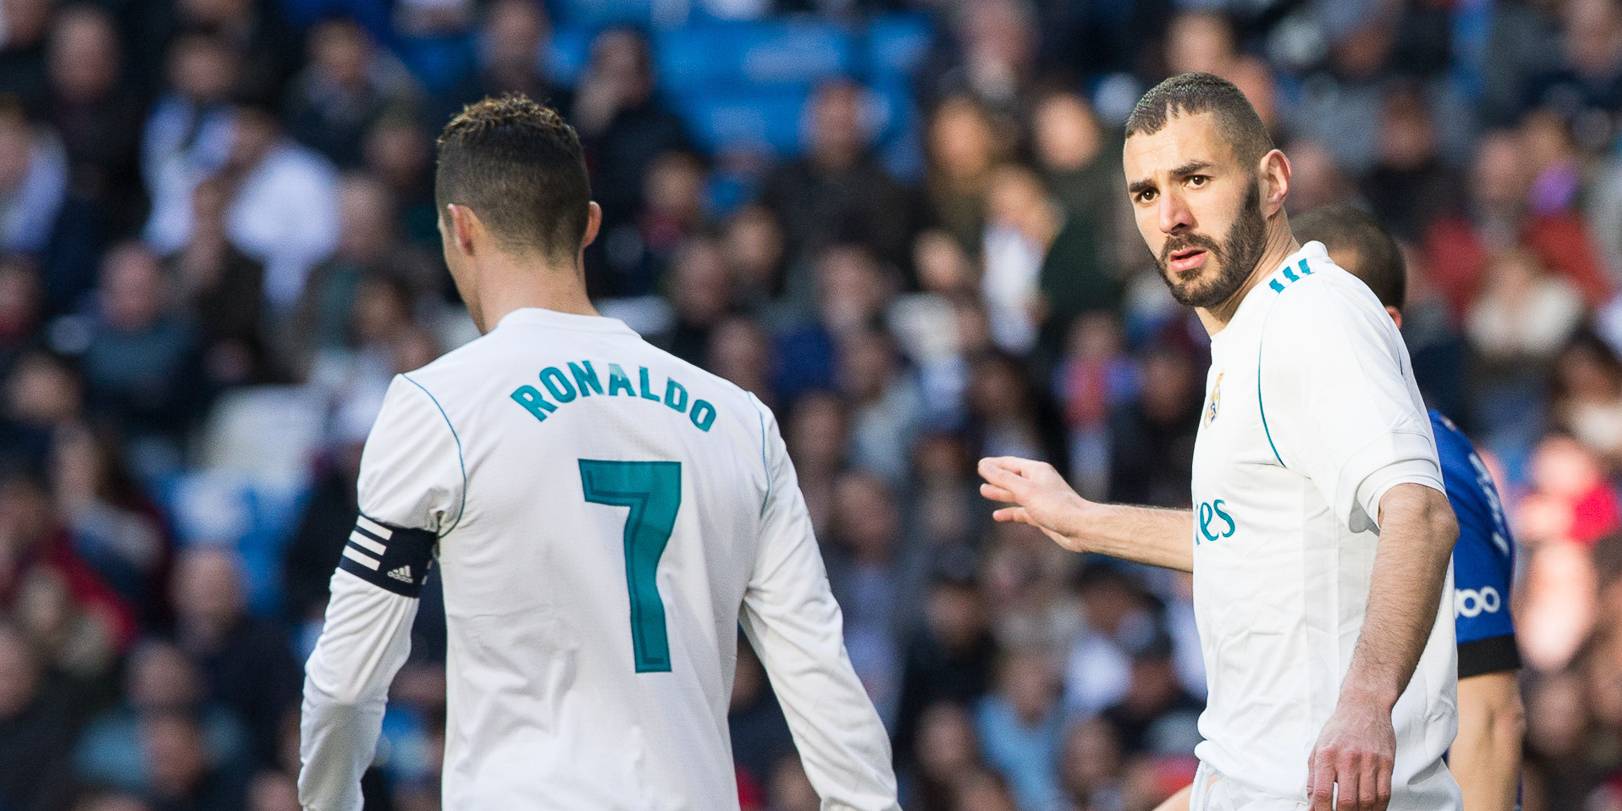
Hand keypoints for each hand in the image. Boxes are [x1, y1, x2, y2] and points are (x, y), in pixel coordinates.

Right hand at [977, 456, 1088, 550]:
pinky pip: (1022, 512)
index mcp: (1036, 470)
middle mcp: (1039, 482)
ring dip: (1001, 493)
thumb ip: (1002, 478)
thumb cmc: (1054, 506)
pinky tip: (997, 516)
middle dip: (996, 478)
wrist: (1080, 527)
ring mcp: (1041, 499)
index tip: (980, 465)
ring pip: (1016, 494)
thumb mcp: (1024, 490)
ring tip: (984, 491)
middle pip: (1013, 477)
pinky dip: (1010, 512)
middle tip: (981, 477)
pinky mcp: (1042, 515)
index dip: (994, 464)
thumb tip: (983, 465)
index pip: (1010, 463)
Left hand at [1307, 694, 1395, 810]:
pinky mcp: (1387, 762)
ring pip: (1368, 801)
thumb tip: (1312, 805)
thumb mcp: (1318, 749)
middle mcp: (1348, 758)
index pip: (1321, 793)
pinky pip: (1384, 793)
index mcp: (1326, 755)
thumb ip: (1313, 778)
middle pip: (1346, 801)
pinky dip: (1378, 808)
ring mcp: (1370, 760)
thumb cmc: (1339, 729)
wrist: (1365, 706)